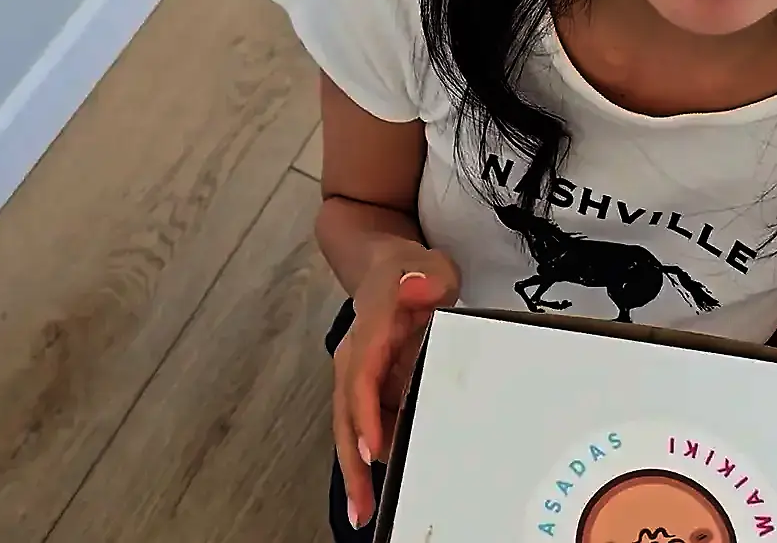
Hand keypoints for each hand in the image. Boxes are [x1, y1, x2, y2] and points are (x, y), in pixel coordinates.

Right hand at [332, 241, 459, 529]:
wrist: (386, 269)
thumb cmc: (412, 273)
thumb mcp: (430, 266)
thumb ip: (427, 276)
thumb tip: (415, 287)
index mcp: (371, 328)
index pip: (362, 375)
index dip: (365, 415)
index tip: (372, 451)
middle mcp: (354, 356)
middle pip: (346, 412)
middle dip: (351, 460)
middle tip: (362, 507)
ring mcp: (355, 374)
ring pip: (349, 425)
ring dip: (355, 469)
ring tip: (366, 511)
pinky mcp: (364, 388)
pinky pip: (363, 424)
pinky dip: (366, 455)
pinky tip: (376, 488)